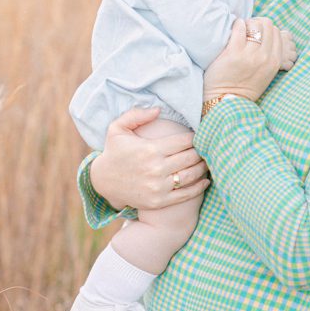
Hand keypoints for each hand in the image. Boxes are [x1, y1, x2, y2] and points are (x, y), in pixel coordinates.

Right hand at [90, 105, 208, 210]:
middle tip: (205, 149)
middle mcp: (156, 168)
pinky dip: (200, 187)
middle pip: (190, 158)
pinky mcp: (160, 200)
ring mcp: (159, 186)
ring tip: (206, 162)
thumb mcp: (117, 129)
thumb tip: (159, 110)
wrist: (103, 181)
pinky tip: (205, 181)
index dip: (195, 137)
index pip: (183, 141)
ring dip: (202, 168)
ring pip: (191, 175)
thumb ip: (136, 115)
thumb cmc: (114, 152)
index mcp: (150, 149)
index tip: (197, 136)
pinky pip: (186, 194)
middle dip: (201, 152)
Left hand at [203, 17, 297, 104]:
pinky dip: (236, 24)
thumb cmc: (244, 86)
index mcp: (275, 62)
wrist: (227, 100)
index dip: (265, 28)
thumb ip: (269, 56)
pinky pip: (239, 28)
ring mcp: (250, 55)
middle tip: (247, 29)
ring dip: (246, 23)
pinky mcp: (233, 53)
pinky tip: (232, 29)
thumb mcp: (266, 73)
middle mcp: (265, 57)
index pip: (277, 32)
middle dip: (257, 23)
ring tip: (239, 30)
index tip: (256, 32)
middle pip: (267, 25)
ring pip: (254, 25)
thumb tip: (265, 35)